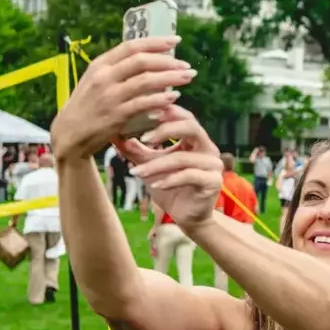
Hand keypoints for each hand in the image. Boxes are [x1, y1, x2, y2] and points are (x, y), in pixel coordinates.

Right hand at [50, 36, 192, 160]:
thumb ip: (117, 69)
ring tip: (187, 78)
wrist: (69, 134)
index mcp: (100, 65)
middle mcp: (104, 77)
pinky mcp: (116, 116)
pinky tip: (174, 98)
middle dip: (168, 61)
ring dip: (171, 78)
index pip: (131, 46)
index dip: (155, 42)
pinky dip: (161, 100)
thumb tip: (148, 58)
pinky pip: (144, 104)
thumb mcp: (95, 81)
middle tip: (186, 65)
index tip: (175, 40)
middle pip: (142, 61)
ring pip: (146, 81)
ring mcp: (109, 96)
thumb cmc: (87, 106)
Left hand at [125, 110, 221, 232]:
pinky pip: (190, 176)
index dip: (167, 112)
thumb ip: (137, 150)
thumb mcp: (150, 166)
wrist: (186, 217)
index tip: (145, 114)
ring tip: (136, 172)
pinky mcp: (213, 182)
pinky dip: (170, 180)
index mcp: (196, 140)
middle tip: (144, 138)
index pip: (185, 117)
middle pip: (191, 127)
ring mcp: (213, 165)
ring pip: (183, 157)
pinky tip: (155, 185)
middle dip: (166, 130)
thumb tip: (116, 135)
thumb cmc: (170, 187)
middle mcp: (208, 148)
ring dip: (157, 165)